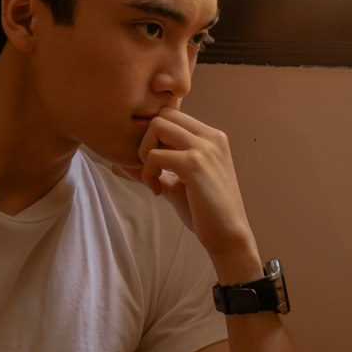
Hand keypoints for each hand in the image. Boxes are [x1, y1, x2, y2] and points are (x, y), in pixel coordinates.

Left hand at [129, 108, 256, 263]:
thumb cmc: (205, 211)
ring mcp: (204, 148)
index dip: (155, 136)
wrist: (228, 236)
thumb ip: (157, 168)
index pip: (173, 115)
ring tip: (153, 177)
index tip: (155, 162)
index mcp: (212, 137)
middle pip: (163, 114)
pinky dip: (148, 173)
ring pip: (157, 126)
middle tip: (151, 167)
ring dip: (146, 152)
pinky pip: (155, 155)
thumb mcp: (178, 183)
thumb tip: (124, 162)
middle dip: (148, 139)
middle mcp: (211, 136)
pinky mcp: (194, 165)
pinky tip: (157, 191)